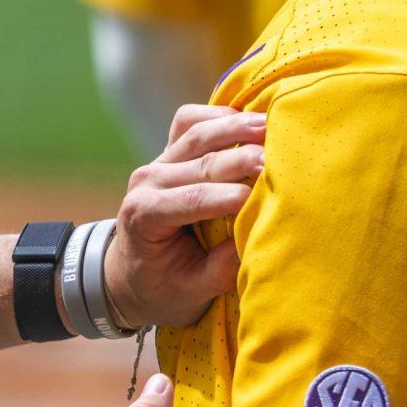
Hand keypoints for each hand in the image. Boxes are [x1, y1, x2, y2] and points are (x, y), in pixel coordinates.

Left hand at [103, 104, 268, 330]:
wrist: (128, 274)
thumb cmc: (163, 288)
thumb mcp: (191, 292)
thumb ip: (219, 270)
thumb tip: (255, 241)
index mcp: (145, 217)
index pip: (192, 199)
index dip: (229, 195)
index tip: (262, 195)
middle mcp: (147, 182)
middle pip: (200, 161)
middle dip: (241, 158)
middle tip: (278, 157)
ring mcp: (157, 161)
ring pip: (195, 132)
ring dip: (234, 126)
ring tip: (269, 125)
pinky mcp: (168, 151)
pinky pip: (189, 120)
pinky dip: (217, 114)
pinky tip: (247, 118)